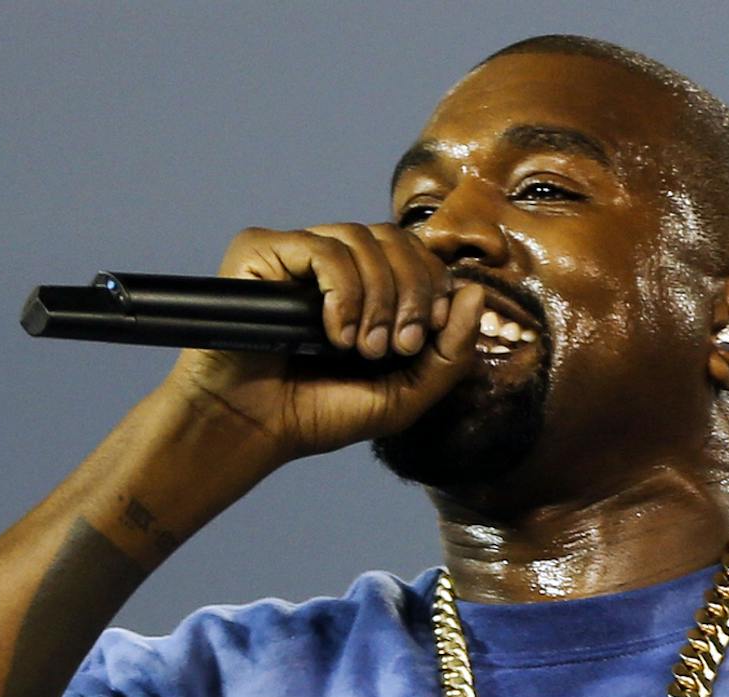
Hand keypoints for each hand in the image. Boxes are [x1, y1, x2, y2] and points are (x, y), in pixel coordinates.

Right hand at [156, 223, 486, 461]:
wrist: (252, 427)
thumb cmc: (320, 413)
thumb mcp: (404, 395)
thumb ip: (450, 352)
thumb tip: (475, 291)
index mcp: (368, 286)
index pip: (418, 254)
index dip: (433, 286)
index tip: (426, 336)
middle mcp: (334, 263)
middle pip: (396, 238)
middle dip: (411, 292)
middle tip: (397, 347)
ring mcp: (297, 253)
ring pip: (362, 237)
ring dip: (378, 298)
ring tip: (362, 348)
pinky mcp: (261, 250)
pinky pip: (323, 247)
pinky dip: (342, 291)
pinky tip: (334, 333)